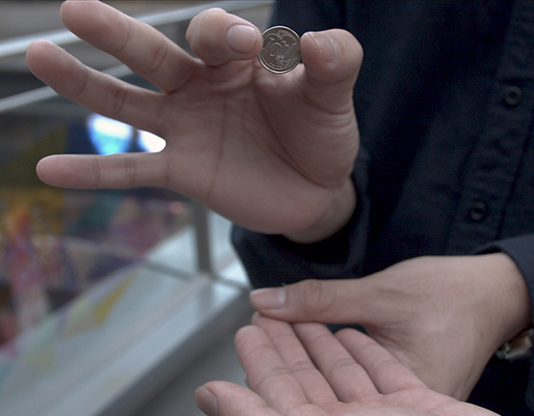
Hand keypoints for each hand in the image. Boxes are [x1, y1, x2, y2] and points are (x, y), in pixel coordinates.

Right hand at [26, 1, 362, 241]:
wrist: (317, 190)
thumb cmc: (321, 134)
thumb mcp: (333, 97)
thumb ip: (335, 64)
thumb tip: (316, 41)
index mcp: (238, 62)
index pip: (216, 36)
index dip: (224, 35)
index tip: (245, 46)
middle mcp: (202, 88)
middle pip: (153, 55)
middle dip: (117, 33)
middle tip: (74, 8)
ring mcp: (187, 129)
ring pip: (128, 104)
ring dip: (84, 83)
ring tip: (39, 55)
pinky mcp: (183, 171)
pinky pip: (132, 170)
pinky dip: (94, 171)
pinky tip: (48, 169)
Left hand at [195, 314, 499, 415]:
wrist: (501, 294)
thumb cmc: (456, 295)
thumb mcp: (383, 293)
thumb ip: (322, 300)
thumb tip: (265, 299)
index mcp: (395, 402)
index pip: (313, 400)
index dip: (272, 371)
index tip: (247, 337)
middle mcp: (393, 412)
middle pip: (320, 393)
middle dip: (284, 359)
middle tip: (252, 327)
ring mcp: (398, 403)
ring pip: (335, 381)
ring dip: (304, 350)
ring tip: (272, 322)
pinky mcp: (403, 387)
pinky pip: (356, 374)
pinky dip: (332, 351)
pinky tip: (307, 330)